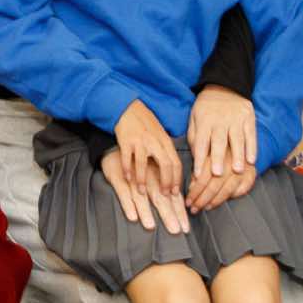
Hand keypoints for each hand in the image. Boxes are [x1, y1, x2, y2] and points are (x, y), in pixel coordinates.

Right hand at [112, 102, 188, 234]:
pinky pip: (127, 158)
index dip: (176, 179)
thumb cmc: (144, 122)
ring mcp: (140, 141)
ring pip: (144, 163)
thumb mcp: (160, 134)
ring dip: (143, 180)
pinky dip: (127, 169)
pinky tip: (127, 179)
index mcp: (165, 141)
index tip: (175, 193)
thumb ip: (165, 150)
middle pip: (165, 164)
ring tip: (142, 192)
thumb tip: (173, 169)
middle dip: (166, 182)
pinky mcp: (126, 140)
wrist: (127, 106)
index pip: (175, 162)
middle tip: (165, 196)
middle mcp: (154, 141)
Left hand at [185, 84, 256, 211]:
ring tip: (237, 171)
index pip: (201, 142)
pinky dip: (252, 148)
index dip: (199, 158)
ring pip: (237, 139)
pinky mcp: (248, 118)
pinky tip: (252, 160)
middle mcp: (220, 121)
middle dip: (218, 158)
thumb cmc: (206, 108)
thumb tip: (196, 157)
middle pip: (219, 141)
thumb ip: (194, 137)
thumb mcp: (194, 117)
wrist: (225, 85)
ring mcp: (236, 119)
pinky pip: (251, 135)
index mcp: (204, 121)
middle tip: (218, 174)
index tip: (198, 174)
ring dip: (237, 156)